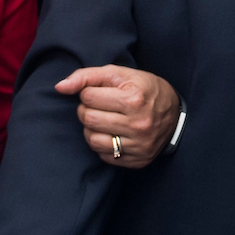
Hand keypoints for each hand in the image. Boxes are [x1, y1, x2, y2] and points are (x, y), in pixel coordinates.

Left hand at [57, 64, 181, 166]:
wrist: (175, 115)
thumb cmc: (145, 89)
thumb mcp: (120, 74)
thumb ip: (87, 76)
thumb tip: (59, 87)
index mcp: (134, 99)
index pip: (88, 97)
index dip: (89, 93)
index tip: (100, 93)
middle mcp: (138, 124)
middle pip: (88, 119)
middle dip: (86, 110)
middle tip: (97, 107)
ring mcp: (139, 145)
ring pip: (92, 140)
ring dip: (91, 129)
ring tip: (102, 120)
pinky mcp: (137, 160)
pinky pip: (104, 156)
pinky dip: (102, 144)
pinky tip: (111, 134)